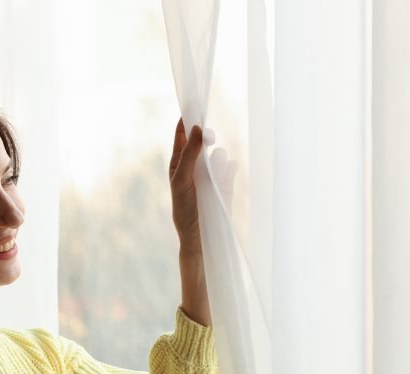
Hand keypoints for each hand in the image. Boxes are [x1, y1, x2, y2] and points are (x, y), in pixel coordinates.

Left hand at [169, 119, 239, 252]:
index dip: (187, 118)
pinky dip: (229, 168)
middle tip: (209, 136)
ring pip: (218, 151)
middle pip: (202, 137)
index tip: (192, 102)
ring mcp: (211, 171)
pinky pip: (230, 165)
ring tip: (213, 172)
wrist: (200, 235)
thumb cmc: (184, 208)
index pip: (182, 133)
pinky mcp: (226, 181)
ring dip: (217, 157)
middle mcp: (195, 163)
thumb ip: (190, 154)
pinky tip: (225, 177)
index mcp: (179, 160)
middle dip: (206, 134)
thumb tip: (197, 128)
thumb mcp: (182, 180)